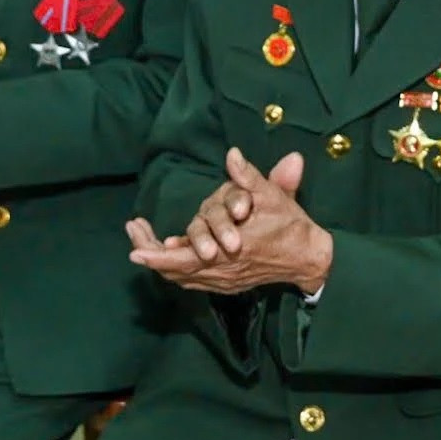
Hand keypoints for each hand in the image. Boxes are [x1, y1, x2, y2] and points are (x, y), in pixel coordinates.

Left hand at [125, 148, 332, 295]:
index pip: (183, 259)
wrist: (307, 257)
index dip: (157, 256)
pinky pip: (193, 281)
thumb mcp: (272, 195)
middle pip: (175, 271)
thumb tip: (232, 154)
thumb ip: (249, 176)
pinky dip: (177, 270)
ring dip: (161, 262)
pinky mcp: (227, 284)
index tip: (134, 249)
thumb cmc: (289, 224)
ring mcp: (223, 280)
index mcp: (229, 250)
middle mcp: (222, 270)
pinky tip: (167, 253)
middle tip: (133, 236)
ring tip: (142, 243)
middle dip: (150, 255)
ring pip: (182, 278)